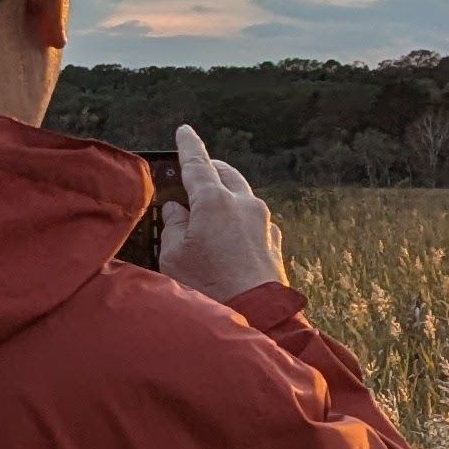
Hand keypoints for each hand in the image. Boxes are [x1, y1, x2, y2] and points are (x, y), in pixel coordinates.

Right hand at [157, 124, 285, 300]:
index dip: (188, 145)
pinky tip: (231, 236)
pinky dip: (240, 219)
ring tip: (209, 211)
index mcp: (214, 201)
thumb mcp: (175, 256)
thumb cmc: (208, 288)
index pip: (196, 163)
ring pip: (243, 196)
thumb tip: (178, 211)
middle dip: (211, 169)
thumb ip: (174, 226)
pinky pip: (255, 220)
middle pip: (226, 174)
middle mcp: (244, 205)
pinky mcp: (274, 243)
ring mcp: (264, 223)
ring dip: (227, 195)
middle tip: (196, 173)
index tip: (184, 131)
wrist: (256, 317)